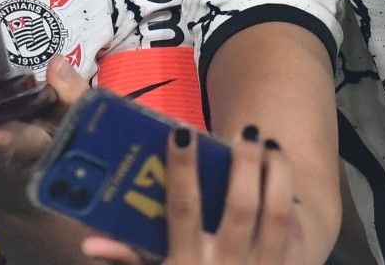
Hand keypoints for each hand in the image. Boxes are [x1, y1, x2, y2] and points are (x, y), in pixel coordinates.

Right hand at [82, 124, 300, 264]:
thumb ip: (127, 260)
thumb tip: (89, 244)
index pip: (183, 211)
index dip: (183, 171)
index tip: (182, 132)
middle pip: (241, 208)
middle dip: (245, 165)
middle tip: (248, 132)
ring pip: (277, 216)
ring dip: (277, 175)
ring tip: (272, 146)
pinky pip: (295, 234)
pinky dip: (291, 203)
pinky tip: (284, 178)